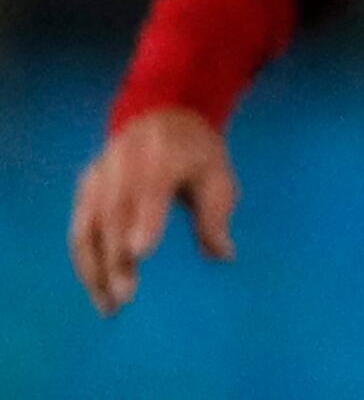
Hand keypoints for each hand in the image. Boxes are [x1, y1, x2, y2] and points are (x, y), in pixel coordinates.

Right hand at [68, 107, 238, 315]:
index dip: (144, 219)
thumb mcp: (217, 173)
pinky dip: (84, 263)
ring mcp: (98, 174)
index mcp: (162, 153)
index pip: (150, 186)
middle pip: (113, 213)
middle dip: (115, 257)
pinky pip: (79, 229)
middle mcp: (123, 163)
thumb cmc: (195, 152)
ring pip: (87, 226)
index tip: (140, 252)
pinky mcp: (84, 189)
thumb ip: (217, 213)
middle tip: (125, 297)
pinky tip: (97, 289)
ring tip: (108, 306)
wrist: (161, 116)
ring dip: (94, 269)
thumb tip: (224, 255)